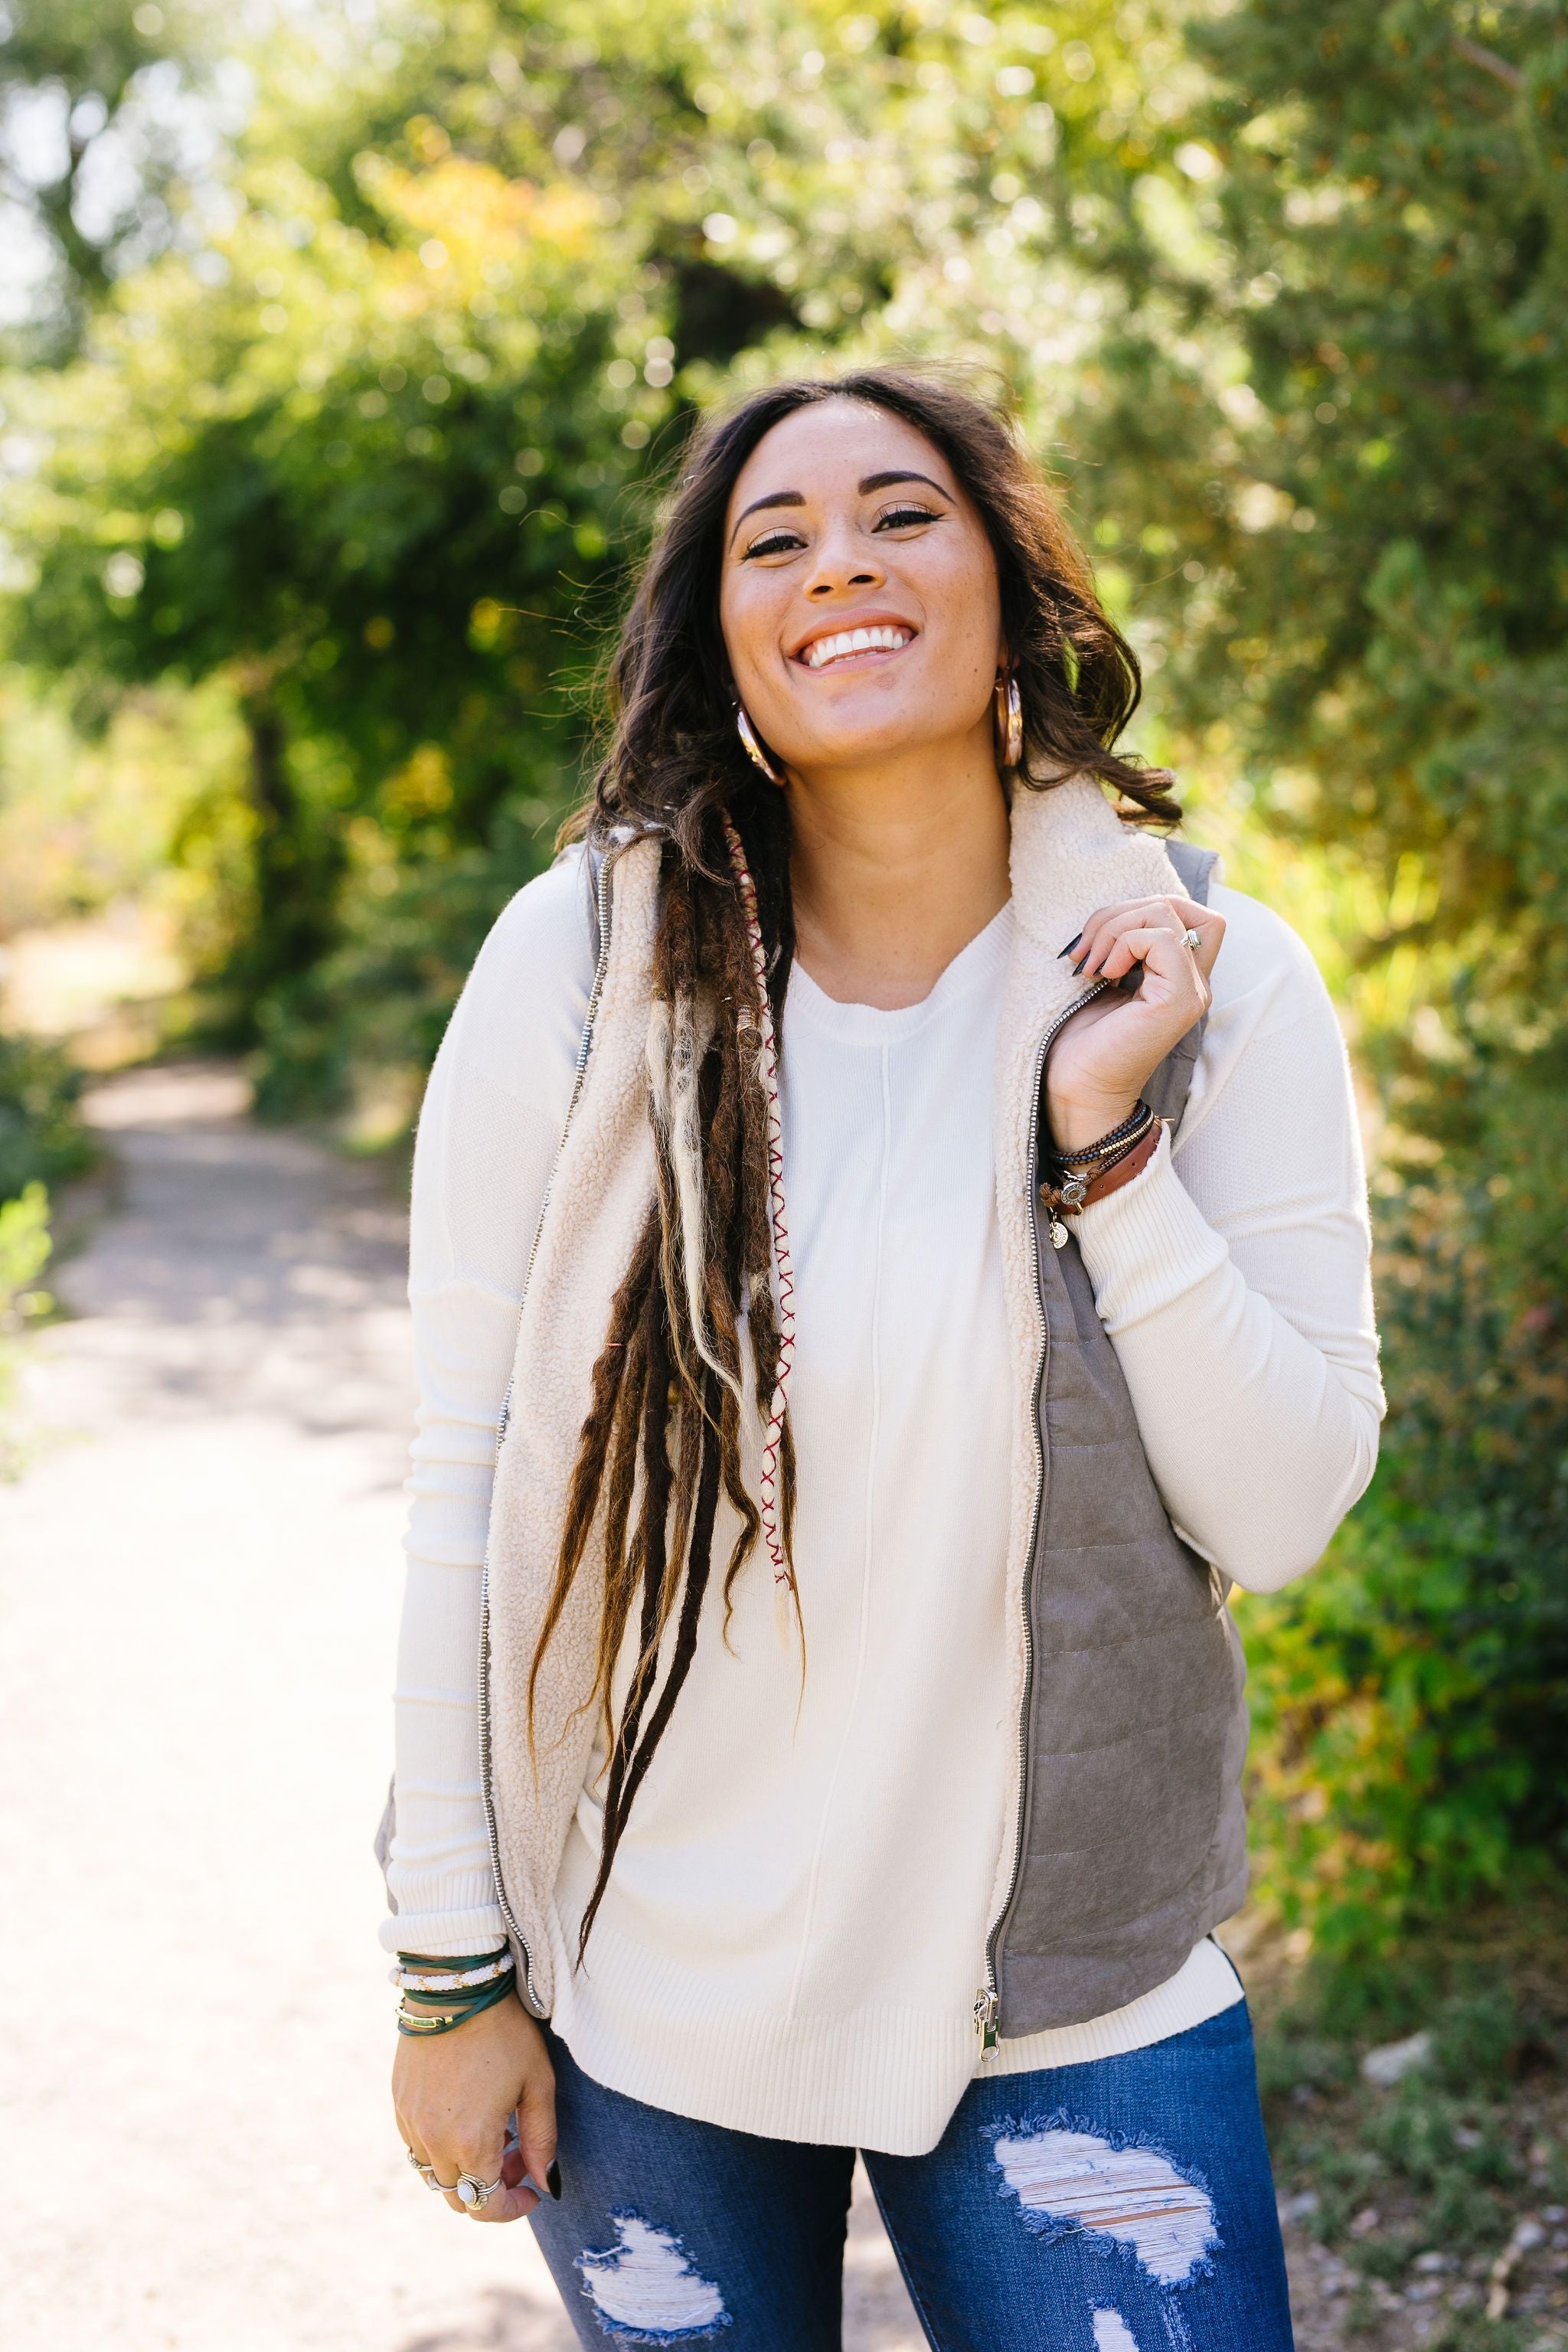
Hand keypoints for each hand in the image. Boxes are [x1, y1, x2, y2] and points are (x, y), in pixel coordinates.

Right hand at [393, 1990, 556, 2223]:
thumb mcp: (537, 2084)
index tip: (531, 2192)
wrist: (457, 1987)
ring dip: (463, 2171)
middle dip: (491, 2189)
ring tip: (492, 2134)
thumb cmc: (504, 2032)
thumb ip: (541, 2140)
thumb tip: (545, 2182)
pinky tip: (464, 2116)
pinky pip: (416, 2147)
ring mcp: (410, 2123)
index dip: (511, 2210)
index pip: (485, 2207)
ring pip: (434, 2175)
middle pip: (457, 2198)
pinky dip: (441, 2148)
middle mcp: (433, 2141)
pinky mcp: (398, 2103)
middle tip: (516, 2157)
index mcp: (470, 2142)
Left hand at [1046, 894, 1223, 1153]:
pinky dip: (1124, 945)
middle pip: (1177, 904)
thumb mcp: (1101, 976)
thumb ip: (1121, 944)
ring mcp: (1193, 991)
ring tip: (1089, 966)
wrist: (1075, 1090)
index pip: (1187, 912)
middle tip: (1084, 949)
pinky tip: (1103, 975)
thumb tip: (1112, 910)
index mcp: (1178, 975)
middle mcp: (1194, 982)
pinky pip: (1162, 939)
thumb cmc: (1080, 1041)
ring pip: (1166, 913)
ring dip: (1114, 928)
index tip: (1098, 942)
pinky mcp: (1181, 1001)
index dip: (1142, 907)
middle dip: (1119, 912)